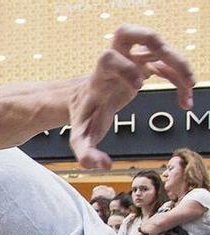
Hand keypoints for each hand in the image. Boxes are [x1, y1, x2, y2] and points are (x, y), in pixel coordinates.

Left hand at [69, 25, 193, 168]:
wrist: (82, 103)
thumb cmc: (83, 118)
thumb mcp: (81, 137)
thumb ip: (85, 152)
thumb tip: (102, 166)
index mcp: (98, 77)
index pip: (107, 58)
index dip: (124, 68)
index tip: (138, 87)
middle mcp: (114, 62)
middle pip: (126, 32)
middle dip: (148, 38)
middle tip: (163, 56)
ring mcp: (129, 61)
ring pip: (156, 46)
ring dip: (178, 64)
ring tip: (188, 89)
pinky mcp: (142, 65)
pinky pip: (166, 63)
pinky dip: (179, 78)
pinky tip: (185, 102)